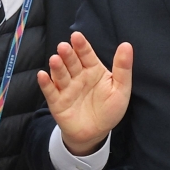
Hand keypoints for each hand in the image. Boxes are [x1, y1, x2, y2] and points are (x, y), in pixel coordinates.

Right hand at [37, 31, 132, 155]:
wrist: (96, 133)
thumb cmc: (109, 109)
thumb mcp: (121, 88)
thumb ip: (122, 67)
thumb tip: (126, 45)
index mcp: (93, 70)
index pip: (87, 55)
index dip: (82, 46)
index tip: (77, 36)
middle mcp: (78, 76)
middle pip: (71, 63)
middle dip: (67, 54)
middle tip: (64, 47)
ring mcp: (67, 89)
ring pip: (60, 75)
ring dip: (57, 67)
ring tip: (54, 59)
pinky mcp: (57, 102)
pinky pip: (50, 92)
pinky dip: (46, 84)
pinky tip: (42, 75)